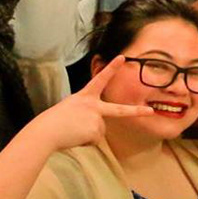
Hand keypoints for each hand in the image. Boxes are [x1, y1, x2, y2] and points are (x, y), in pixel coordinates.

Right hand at [29, 55, 153, 150]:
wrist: (47, 131)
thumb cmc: (53, 121)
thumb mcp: (71, 110)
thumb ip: (86, 113)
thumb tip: (94, 129)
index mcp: (84, 96)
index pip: (100, 79)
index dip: (112, 68)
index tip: (122, 57)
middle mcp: (93, 105)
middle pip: (119, 110)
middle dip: (136, 112)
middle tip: (150, 111)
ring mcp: (97, 118)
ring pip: (99, 131)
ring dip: (87, 134)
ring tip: (73, 131)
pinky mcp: (96, 131)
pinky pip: (94, 140)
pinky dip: (85, 141)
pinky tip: (75, 137)